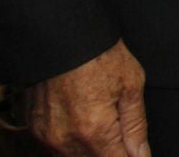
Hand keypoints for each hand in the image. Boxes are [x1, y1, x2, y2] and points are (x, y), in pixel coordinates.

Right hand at [26, 39, 149, 156]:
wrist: (62, 34)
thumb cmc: (100, 54)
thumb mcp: (131, 85)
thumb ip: (136, 127)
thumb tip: (142, 156)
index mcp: (94, 132)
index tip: (136, 152)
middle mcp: (66, 140)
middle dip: (111, 151)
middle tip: (119, 125)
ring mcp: (47, 136)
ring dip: (91, 148)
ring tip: (102, 116)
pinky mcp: (36, 128)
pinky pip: (57, 146)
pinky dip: (72, 141)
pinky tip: (83, 118)